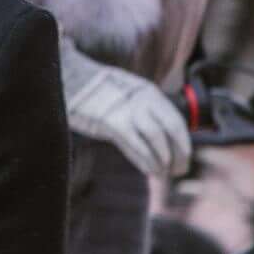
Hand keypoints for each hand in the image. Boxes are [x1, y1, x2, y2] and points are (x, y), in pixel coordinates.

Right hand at [61, 47, 192, 179]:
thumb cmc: (96, 93)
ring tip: (162, 172)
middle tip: (178, 170)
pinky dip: (145, 161)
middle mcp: (142, 100)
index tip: (184, 158)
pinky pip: (135, 146)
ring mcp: (127, 110)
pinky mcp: (111, 123)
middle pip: (171, 130)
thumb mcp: (127, 95)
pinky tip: (149, 170)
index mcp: (149, 93)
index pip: (177, 121)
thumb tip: (160, 139)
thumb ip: (143, 111)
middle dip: (179, 154)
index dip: (183, 144)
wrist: (70, 81)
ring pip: (156, 139)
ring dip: (162, 160)